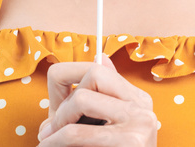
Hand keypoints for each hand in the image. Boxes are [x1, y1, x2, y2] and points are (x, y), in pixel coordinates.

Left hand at [37, 53, 156, 145]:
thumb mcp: (104, 127)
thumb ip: (101, 98)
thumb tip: (100, 57)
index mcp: (138, 99)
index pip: (98, 66)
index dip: (70, 77)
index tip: (57, 103)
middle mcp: (143, 106)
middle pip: (93, 73)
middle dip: (64, 101)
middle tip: (51, 129)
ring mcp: (139, 122)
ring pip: (82, 98)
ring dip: (58, 122)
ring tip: (51, 141)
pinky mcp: (129, 140)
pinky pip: (77, 132)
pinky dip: (55, 142)